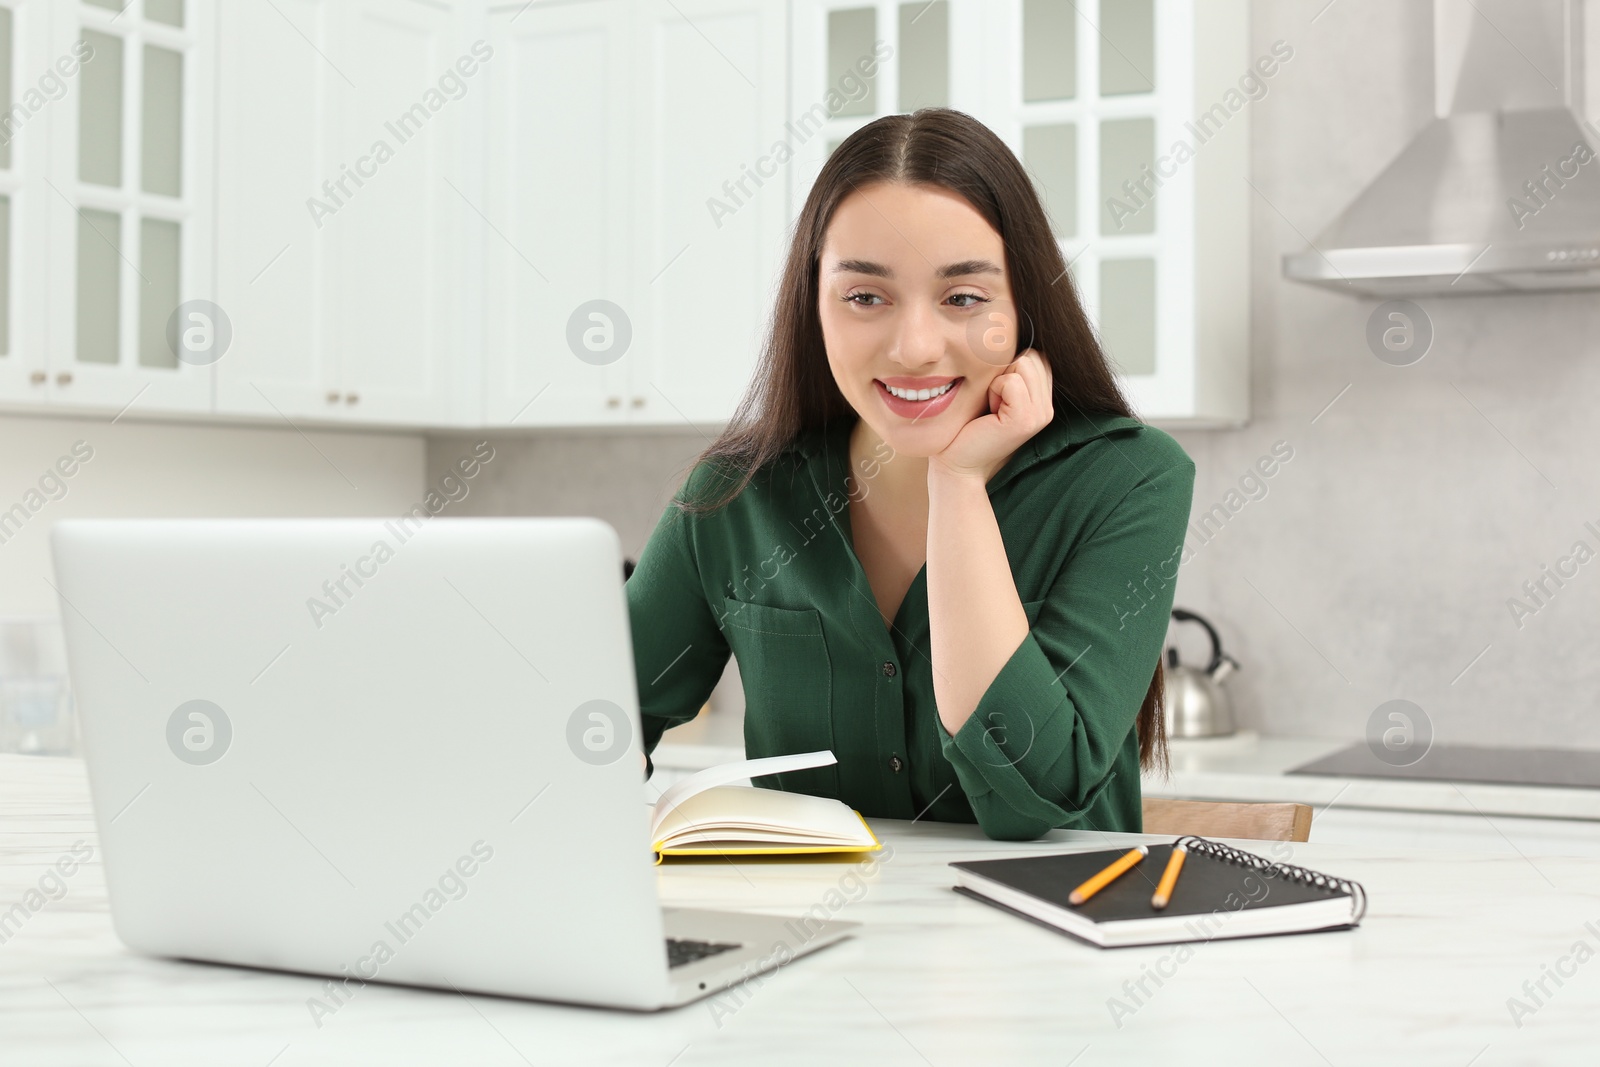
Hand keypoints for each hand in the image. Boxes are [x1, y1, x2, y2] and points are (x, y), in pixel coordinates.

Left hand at [929, 349, 1053, 483]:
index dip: (1008, 367)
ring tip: (991, 408)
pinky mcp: (1026, 419)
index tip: (995, 395)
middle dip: (1003, 372)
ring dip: (997, 381)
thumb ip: (1009, 369)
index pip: (1035, 354)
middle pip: (1031, 355)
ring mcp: (1040, 414)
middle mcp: (1047, 407)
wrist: (957, 462)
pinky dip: (994, 391)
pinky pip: (1011, 381)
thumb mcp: (993, 391)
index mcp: (1042, 398)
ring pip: (1022, 363)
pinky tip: (990, 413)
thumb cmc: (967, 425)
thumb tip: (1009, 329)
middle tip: (992, 403)